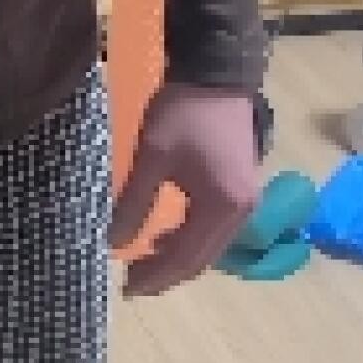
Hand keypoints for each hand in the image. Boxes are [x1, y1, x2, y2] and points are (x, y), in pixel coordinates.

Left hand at [113, 84, 259, 294]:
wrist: (217, 73)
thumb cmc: (183, 113)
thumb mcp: (151, 157)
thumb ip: (134, 203)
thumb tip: (115, 243)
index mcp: (223, 206)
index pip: (186, 258)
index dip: (156, 277)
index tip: (126, 289)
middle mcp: (242, 212)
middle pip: (202, 259)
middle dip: (166, 274)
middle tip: (131, 282)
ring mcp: (246, 202)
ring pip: (210, 247)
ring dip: (177, 258)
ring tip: (141, 261)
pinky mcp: (241, 190)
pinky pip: (214, 229)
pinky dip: (188, 239)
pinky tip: (164, 235)